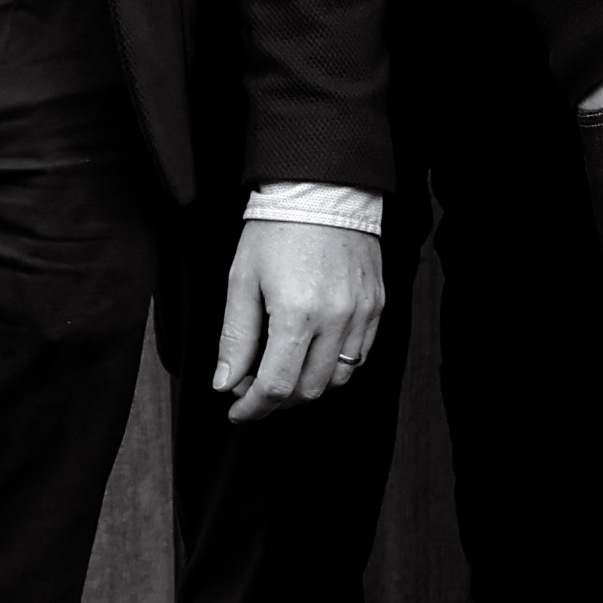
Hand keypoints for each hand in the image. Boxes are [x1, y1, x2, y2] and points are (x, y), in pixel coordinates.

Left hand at [211, 214, 387, 416]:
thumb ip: (235, 338)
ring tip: (283, 372)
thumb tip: (225, 383)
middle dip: (277, 401)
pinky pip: (360, 355)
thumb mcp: (242, 281)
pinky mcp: (376, 305)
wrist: (322, 190)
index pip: (276, 386)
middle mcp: (335, 319)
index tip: (237, 411)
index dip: (253, 408)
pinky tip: (313, 353)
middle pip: (308, 390)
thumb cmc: (277, 229)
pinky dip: (334, 365)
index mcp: (296, 314)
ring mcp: (361, 313)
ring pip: (337, 378)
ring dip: (307, 386)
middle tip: (254, 390)